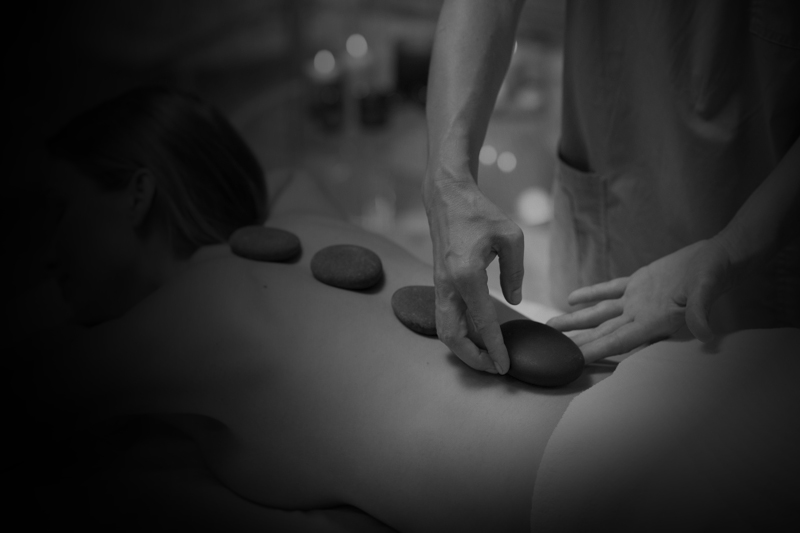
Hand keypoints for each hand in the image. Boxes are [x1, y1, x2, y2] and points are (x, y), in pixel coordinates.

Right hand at [424, 173, 523, 373]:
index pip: (482, 321)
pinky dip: (460, 333)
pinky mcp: (439, 283)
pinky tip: (478, 336)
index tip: (506, 366)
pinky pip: (446, 317)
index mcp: (466, 275)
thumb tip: (515, 301)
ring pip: (444, 330)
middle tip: (495, 369)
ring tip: (487, 358)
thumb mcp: (511, 237)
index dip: (495, 347)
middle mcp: (448, 285)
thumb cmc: (480, 212)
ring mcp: (440, 285)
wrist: (447, 197)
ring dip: (463, 349)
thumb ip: (515, 272)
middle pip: (452, 336)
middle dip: (472, 358)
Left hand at [547, 238, 737, 362]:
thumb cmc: (718, 273)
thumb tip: (706, 334)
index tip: (573, 360)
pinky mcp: (641, 282)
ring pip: (601, 313)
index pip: (619, 340)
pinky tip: (572, 298)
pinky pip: (610, 290)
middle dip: (578, 341)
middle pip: (603, 332)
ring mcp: (640, 299)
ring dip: (577, 319)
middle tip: (550, 349)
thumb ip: (702, 311)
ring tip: (552, 324)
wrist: (724, 256)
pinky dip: (592, 294)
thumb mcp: (708, 290)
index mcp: (655, 320)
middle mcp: (643, 314)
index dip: (596, 351)